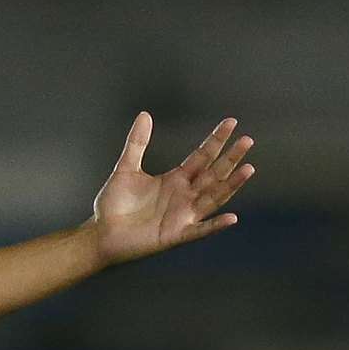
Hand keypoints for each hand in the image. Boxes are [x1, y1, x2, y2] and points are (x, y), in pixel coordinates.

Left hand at [90, 112, 254, 264]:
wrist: (99, 234)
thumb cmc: (114, 204)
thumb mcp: (125, 169)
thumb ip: (137, 143)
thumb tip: (144, 114)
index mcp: (176, 179)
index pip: (202, 156)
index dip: (216, 140)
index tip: (231, 122)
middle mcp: (185, 196)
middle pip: (214, 174)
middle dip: (230, 158)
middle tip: (247, 140)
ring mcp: (182, 216)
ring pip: (213, 198)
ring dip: (231, 185)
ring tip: (248, 169)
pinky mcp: (175, 235)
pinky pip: (199, 230)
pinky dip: (215, 226)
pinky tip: (231, 218)